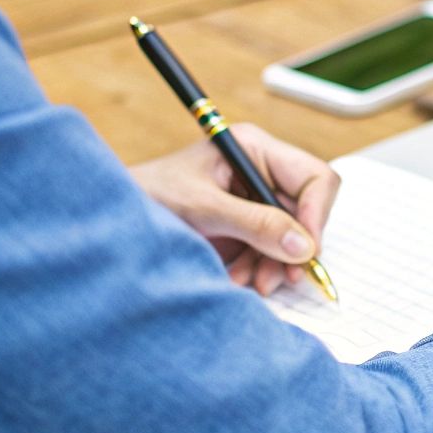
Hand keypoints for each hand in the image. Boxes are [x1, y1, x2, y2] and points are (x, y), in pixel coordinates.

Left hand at [129, 124, 340, 294]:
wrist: (116, 221)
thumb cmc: (150, 196)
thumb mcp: (203, 209)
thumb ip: (255, 224)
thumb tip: (304, 247)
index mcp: (255, 149)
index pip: (314, 178)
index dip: (315, 215)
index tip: (306, 251)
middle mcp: (261, 172)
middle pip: (306, 212)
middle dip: (294, 248)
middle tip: (282, 277)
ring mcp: (255, 200)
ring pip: (293, 237)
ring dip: (276, 264)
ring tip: (252, 282)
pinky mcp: (246, 226)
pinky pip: (272, 251)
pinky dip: (261, 269)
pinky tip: (240, 278)